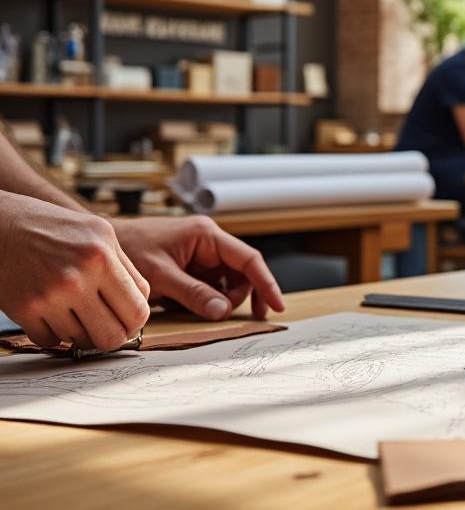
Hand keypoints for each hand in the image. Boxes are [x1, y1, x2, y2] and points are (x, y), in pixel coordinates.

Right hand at [0, 193, 149, 350]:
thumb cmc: (51, 226)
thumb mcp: (99, 233)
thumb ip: (123, 267)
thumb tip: (141, 303)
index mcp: (102, 257)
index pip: (138, 311)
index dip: (135, 321)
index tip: (127, 320)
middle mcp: (78, 278)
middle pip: (113, 336)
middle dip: (113, 336)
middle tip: (106, 327)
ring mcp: (49, 296)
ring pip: (81, 341)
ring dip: (80, 332)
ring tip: (74, 311)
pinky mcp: (23, 309)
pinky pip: (50, 341)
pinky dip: (53, 333)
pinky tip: (51, 313)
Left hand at [111, 216, 284, 320]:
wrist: (101, 247)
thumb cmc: (128, 249)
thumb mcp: (161, 275)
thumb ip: (194, 293)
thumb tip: (224, 311)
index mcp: (207, 235)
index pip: (249, 259)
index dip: (266, 283)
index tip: (277, 306)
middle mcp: (210, 243)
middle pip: (242, 273)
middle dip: (240, 296)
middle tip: (227, 316)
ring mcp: (202, 255)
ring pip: (229, 282)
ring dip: (224, 299)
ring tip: (206, 311)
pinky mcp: (192, 267)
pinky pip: (212, 285)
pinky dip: (211, 299)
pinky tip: (198, 307)